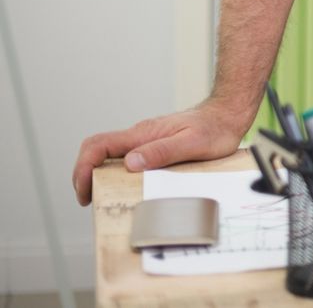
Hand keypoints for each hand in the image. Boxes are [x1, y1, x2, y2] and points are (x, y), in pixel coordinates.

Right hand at [72, 99, 250, 205]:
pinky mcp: (156, 145)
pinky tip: (129, 187)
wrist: (228, 114)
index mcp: (143, 134)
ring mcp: (147, 139)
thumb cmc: (215, 129)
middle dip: (86, 175)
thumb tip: (130, 163)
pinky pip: (129, 158)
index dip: (83, 168)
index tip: (84, 191)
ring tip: (104, 197)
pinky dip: (119, 174)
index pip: (98, 145)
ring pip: (112, 155)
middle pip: (98, 151)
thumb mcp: (191, 144)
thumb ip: (161, 152)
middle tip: (90, 199)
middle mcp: (140, 135)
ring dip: (101, 175)